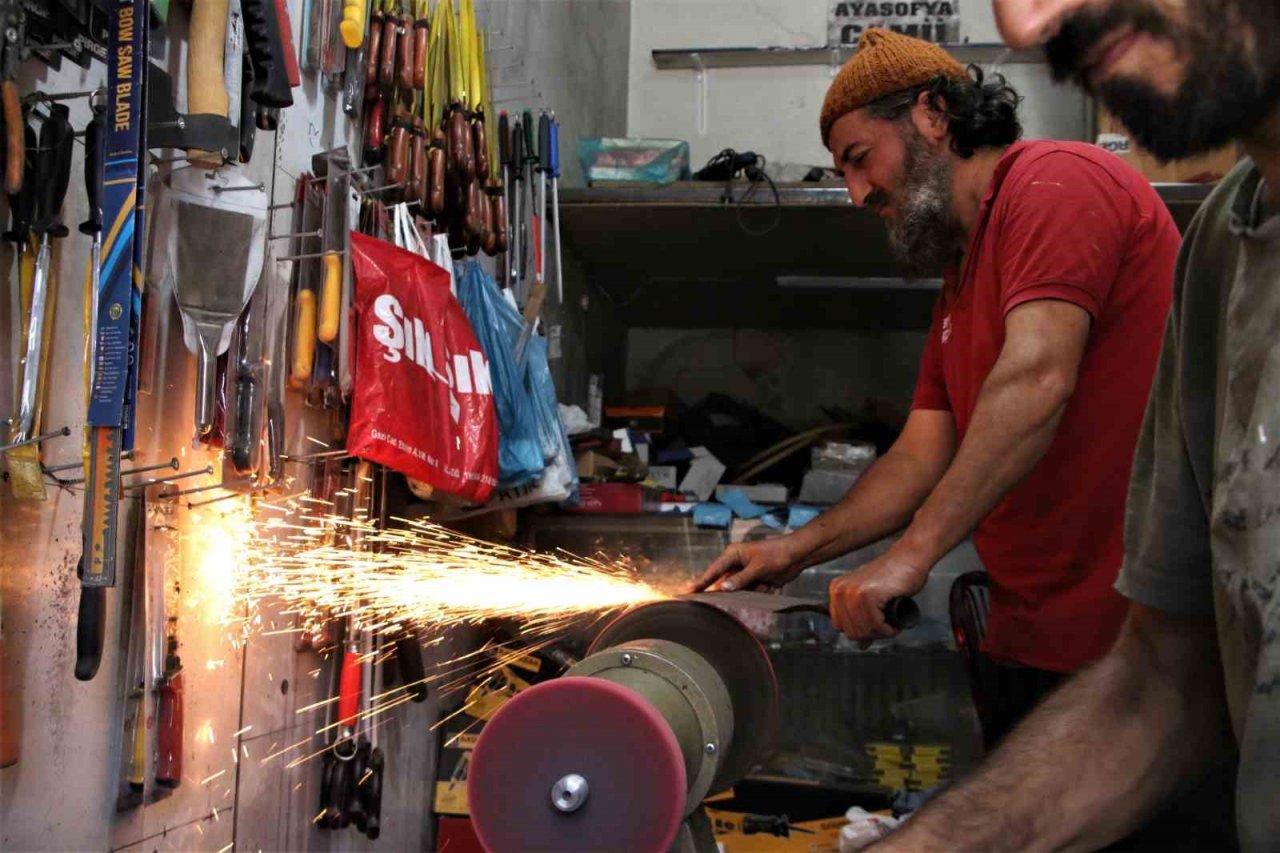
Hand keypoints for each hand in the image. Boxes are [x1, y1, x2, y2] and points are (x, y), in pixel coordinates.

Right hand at [689, 535, 804, 592]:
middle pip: (723, 582)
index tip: (688, 591)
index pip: (713, 571)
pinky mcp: (753, 580)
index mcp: (733, 554)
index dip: (701, 582)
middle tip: (720, 599)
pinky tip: (769, 583)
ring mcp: (744, 573)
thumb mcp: (758, 568)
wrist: (796, 556)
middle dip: (727, 591)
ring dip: (748, 592)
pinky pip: (749, 592)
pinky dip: (758, 592)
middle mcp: (735, 563)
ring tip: (760, 584)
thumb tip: (722, 588)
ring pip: (737, 590)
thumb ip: (740, 579)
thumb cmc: (776, 555)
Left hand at [829, 550, 929, 640]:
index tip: (876, 625)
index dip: (861, 631)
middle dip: (872, 634)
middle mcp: (840, 590)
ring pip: (863, 631)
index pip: (841, 627)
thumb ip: (862, 620)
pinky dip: (888, 628)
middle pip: (851, 632)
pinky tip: (894, 620)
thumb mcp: (872, 602)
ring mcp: (852, 592)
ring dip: (882, 632)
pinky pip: (874, 625)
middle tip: (887, 625)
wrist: (909, 559)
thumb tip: (860, 645)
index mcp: (837, 591)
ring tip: (892, 622)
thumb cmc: (894, 578)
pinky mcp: (866, 594)